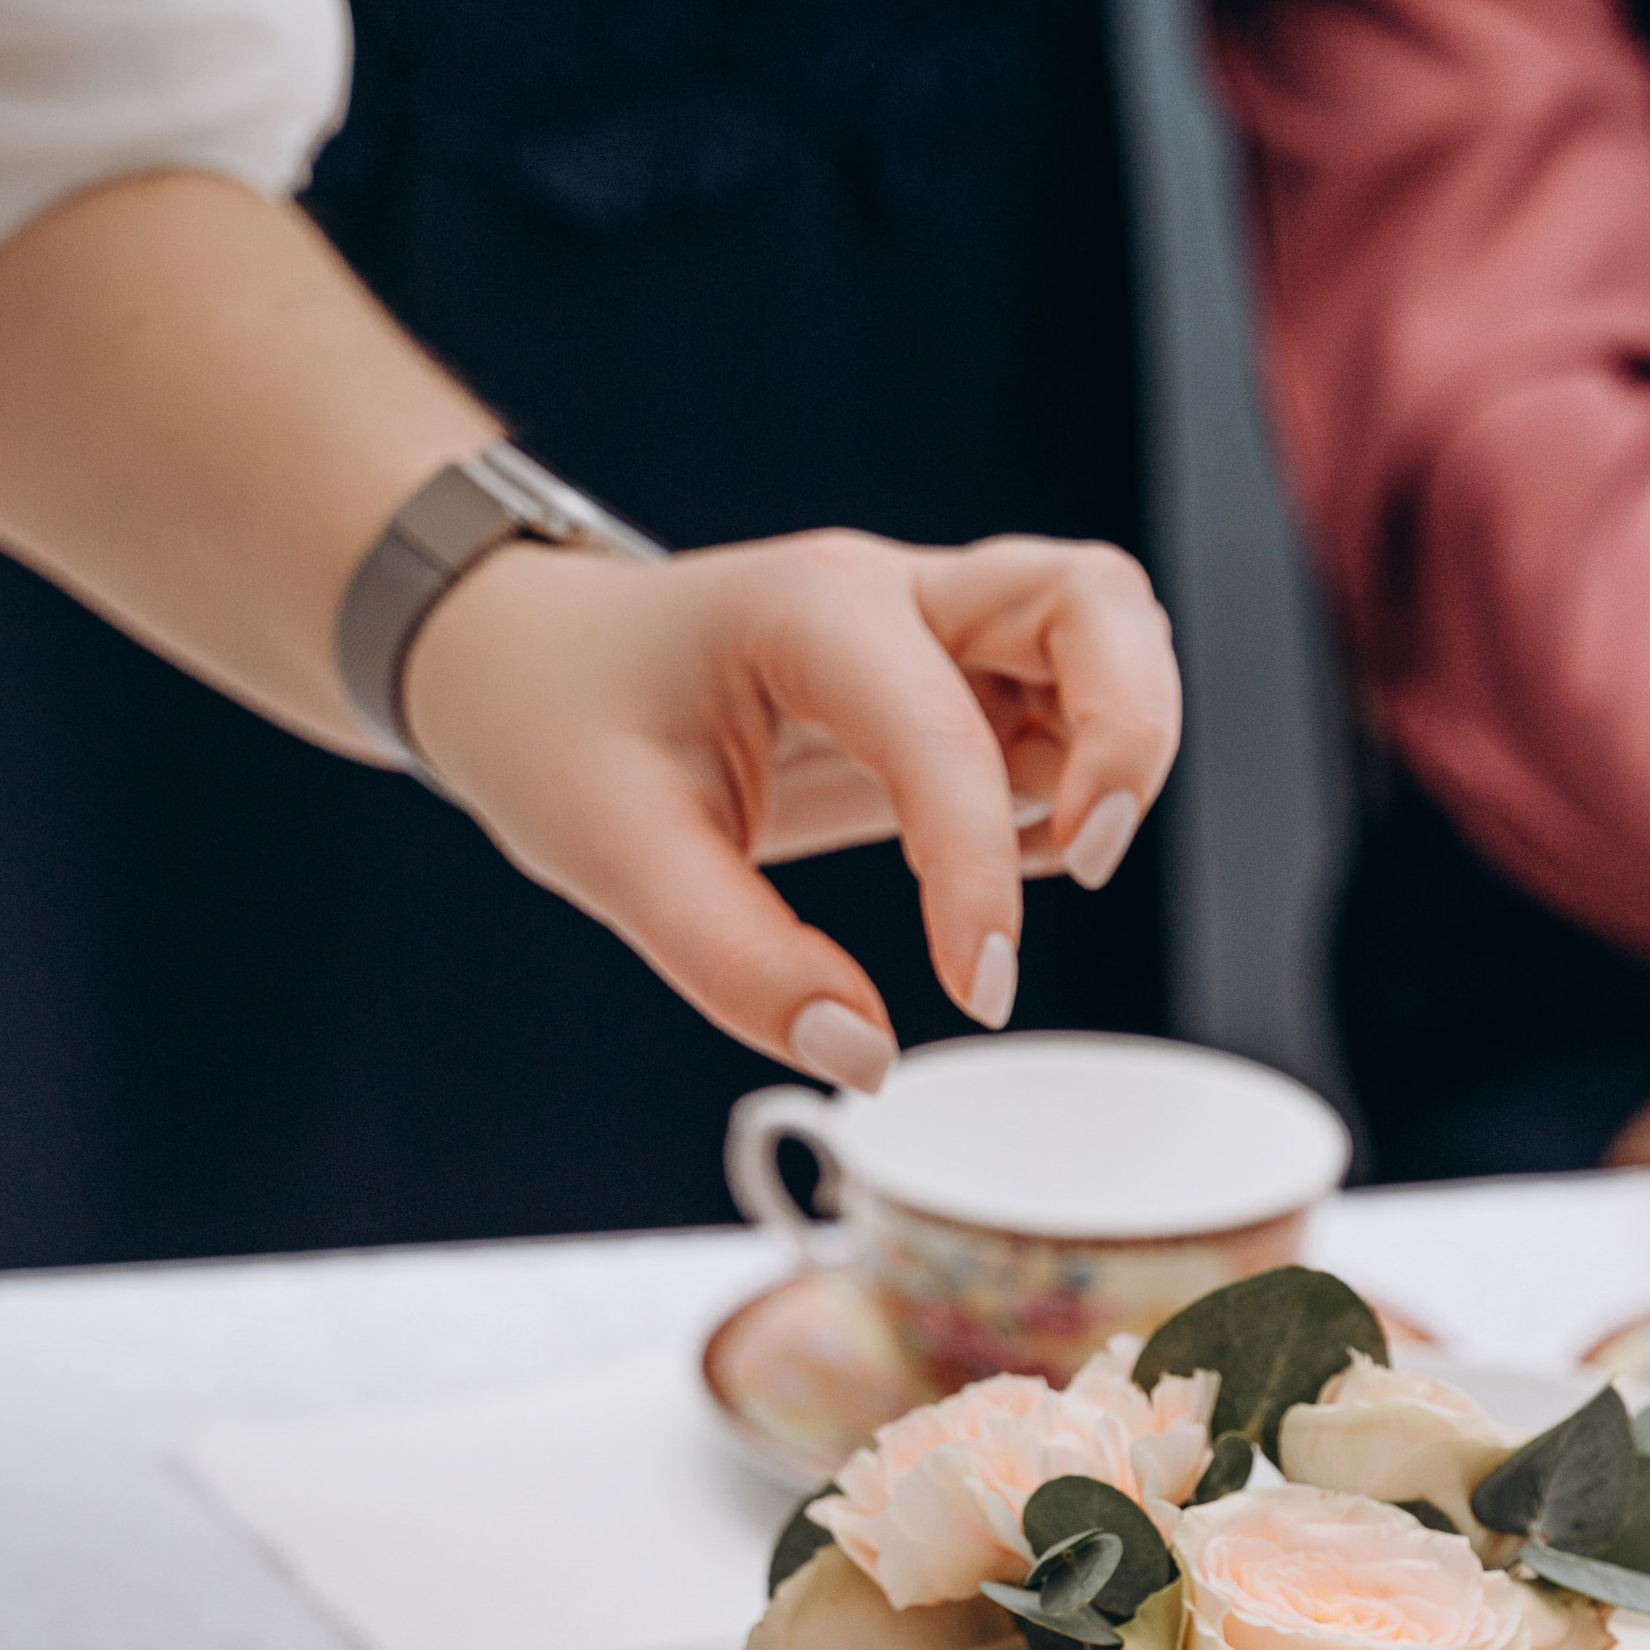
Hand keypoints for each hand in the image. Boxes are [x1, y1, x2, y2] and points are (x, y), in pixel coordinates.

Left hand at [406, 527, 1180, 1094]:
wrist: (517, 663)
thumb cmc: (556, 732)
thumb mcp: (612, 856)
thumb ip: (738, 962)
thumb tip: (863, 1052)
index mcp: (807, 611)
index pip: (943, 726)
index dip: (978, 865)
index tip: (976, 992)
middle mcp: (893, 597)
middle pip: (1092, 601)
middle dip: (1132, 730)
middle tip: (1085, 863)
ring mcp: (932, 633)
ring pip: (1104, 638)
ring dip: (1123, 749)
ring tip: (1056, 866)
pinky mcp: (947, 687)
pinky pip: (1066, 713)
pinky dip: (1077, 784)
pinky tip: (1007, 863)